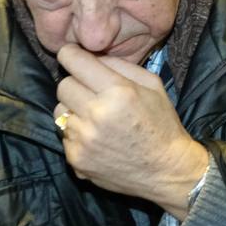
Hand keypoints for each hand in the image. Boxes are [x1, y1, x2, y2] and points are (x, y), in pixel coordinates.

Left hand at [54, 46, 208, 220]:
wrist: (166, 170)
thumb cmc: (162, 123)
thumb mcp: (152, 84)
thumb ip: (120, 65)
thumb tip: (91, 55)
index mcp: (118, 92)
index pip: (75, 62)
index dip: (70, 54)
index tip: (71, 55)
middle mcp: (96, 114)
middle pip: (63, 86)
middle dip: (75, 84)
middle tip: (91, 91)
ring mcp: (83, 140)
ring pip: (59, 110)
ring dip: (74, 109)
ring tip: (94, 117)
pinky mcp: (75, 159)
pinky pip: (64, 135)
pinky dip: (77, 133)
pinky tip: (97, 138)